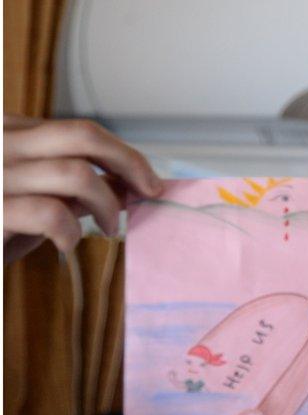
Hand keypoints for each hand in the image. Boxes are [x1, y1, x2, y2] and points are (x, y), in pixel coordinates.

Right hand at [3, 115, 161, 262]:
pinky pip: (50, 213)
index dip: (123, 154)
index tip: (147, 180)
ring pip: (75, 174)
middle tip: (147, 194)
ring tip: (109, 228)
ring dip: (106, 205)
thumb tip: (131, 181)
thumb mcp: (32, 195)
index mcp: (7, 131)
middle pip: (82, 135)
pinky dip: (71, 231)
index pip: (80, 131)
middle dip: (128, 163)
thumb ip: (72, 183)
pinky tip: (66, 245)